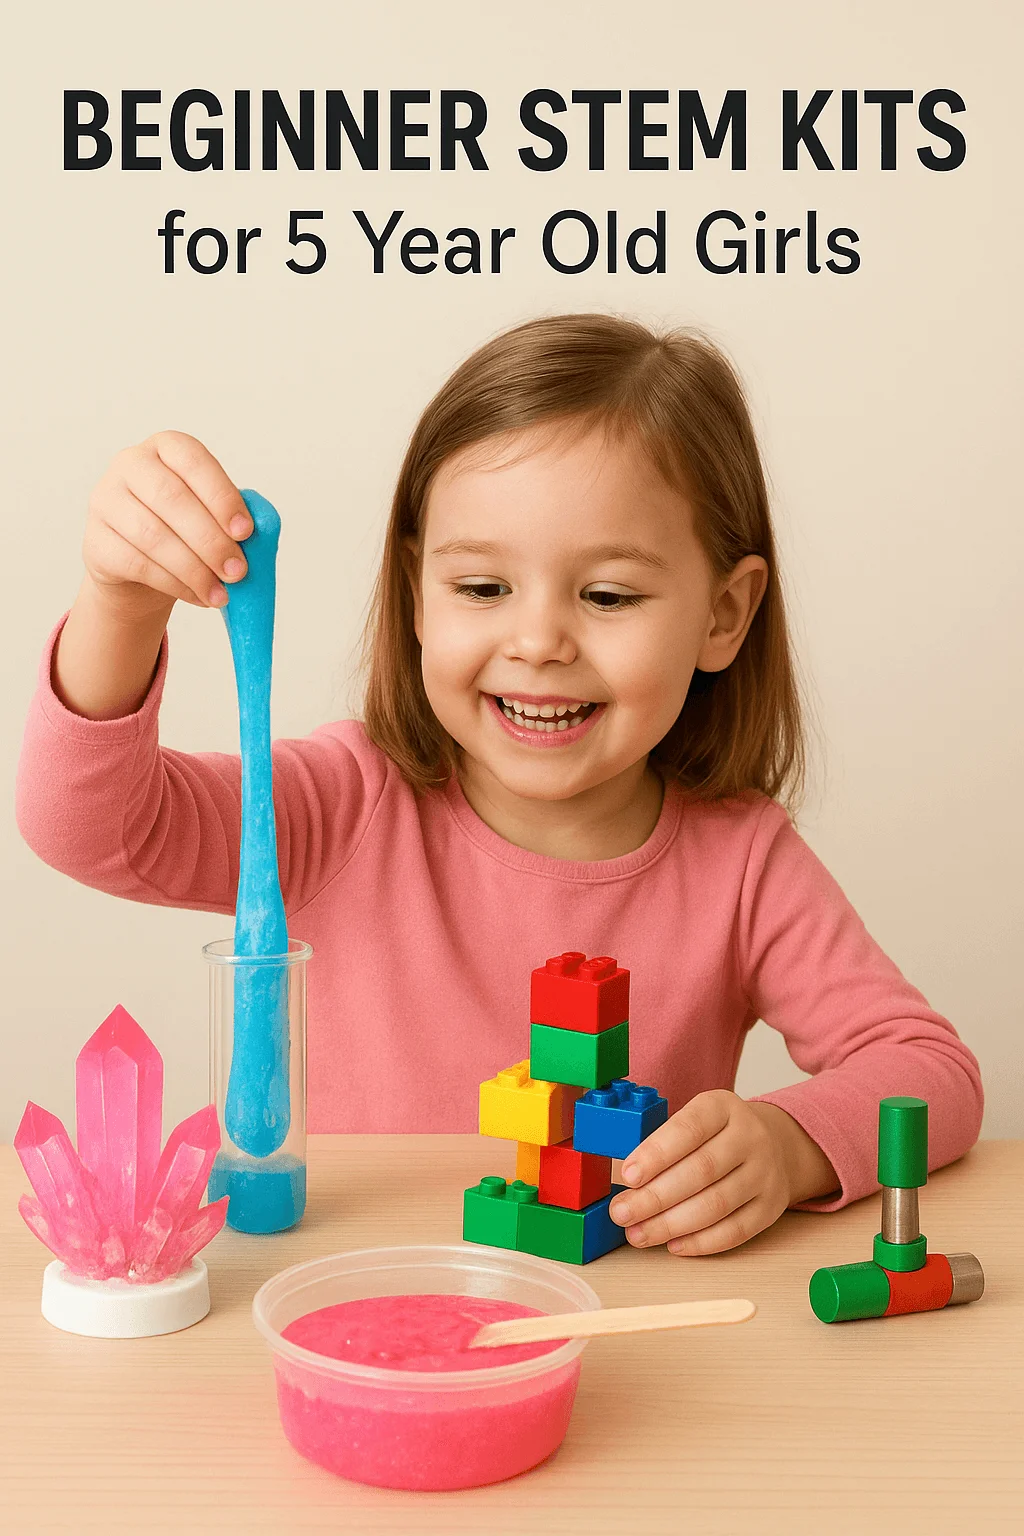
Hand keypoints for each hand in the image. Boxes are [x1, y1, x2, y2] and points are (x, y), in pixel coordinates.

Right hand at [83, 431, 251, 619]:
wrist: (142, 566)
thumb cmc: (186, 531)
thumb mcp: (212, 515)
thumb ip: (233, 518)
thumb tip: (260, 536)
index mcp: (167, 447)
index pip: (193, 461)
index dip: (221, 496)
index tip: (246, 532)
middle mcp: (131, 464)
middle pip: (171, 498)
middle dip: (210, 540)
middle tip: (238, 571)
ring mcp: (106, 500)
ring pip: (152, 535)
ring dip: (194, 569)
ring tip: (222, 594)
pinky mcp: (95, 541)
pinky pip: (137, 564)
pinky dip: (175, 584)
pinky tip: (199, 596)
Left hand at [608, 1091, 837, 1255]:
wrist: (774, 1144)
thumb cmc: (714, 1135)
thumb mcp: (693, 1120)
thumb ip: (662, 1141)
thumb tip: (621, 1179)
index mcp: (723, 1107)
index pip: (689, 1128)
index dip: (656, 1154)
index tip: (627, 1175)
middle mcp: (750, 1136)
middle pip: (700, 1170)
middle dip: (655, 1196)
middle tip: (622, 1212)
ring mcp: (765, 1172)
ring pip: (716, 1204)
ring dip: (671, 1224)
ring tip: (638, 1233)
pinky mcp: (771, 1206)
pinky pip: (736, 1231)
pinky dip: (701, 1242)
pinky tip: (673, 1245)